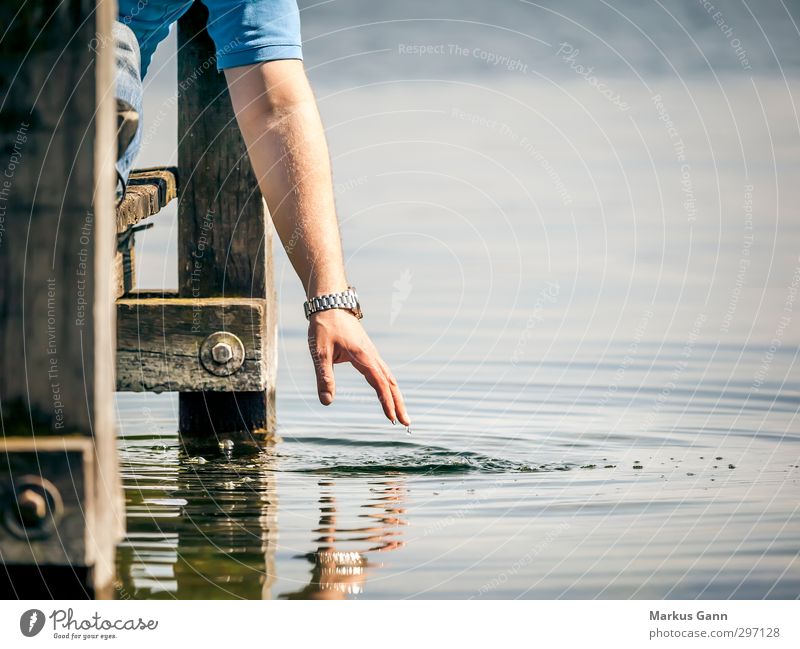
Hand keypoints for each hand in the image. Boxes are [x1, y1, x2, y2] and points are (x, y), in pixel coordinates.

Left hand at [308, 309, 409, 425]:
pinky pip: (382, 371)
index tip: (392, 418)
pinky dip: (388, 385)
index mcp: (363, 356)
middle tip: (406, 423)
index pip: (379, 383)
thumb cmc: (324, 326)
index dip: (387, 402)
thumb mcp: (320, 353)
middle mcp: (371, 355)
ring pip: (388, 377)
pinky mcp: (367, 352)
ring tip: (400, 413)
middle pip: (390, 382)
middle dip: (399, 403)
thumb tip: (327, 401)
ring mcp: (371, 353)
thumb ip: (324, 377)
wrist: (330, 304)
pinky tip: (387, 393)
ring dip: (395, 395)